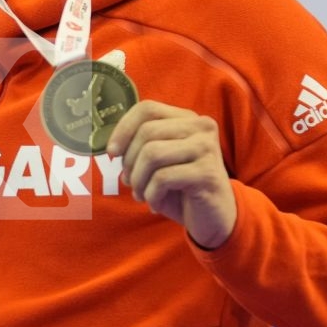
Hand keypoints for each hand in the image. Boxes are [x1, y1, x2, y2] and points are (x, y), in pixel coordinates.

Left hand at [105, 101, 237, 248]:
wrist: (214, 217)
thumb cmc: (181, 188)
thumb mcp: (158, 162)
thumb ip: (139, 146)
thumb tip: (113, 147)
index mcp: (188, 119)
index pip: (147, 109)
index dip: (123, 128)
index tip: (112, 152)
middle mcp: (201, 127)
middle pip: (147, 132)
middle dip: (129, 161)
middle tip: (130, 182)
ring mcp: (207, 148)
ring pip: (152, 154)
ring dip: (138, 180)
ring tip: (141, 194)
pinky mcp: (208, 173)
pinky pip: (163, 178)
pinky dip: (151, 195)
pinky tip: (155, 204)